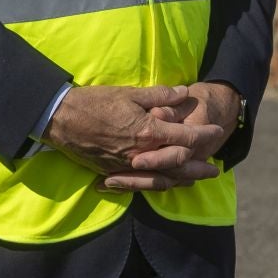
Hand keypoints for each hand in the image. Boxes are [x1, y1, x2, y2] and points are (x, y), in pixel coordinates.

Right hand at [44, 85, 222, 190]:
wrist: (60, 119)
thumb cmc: (94, 102)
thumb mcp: (128, 93)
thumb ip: (159, 96)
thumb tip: (183, 93)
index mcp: (148, 132)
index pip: (185, 137)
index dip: (204, 135)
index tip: (217, 131)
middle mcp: (142, 154)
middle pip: (179, 165)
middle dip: (199, 166)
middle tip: (215, 169)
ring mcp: (128, 166)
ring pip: (163, 179)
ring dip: (183, 180)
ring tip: (196, 181)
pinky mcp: (115, 172)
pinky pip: (143, 184)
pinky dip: (159, 184)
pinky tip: (165, 183)